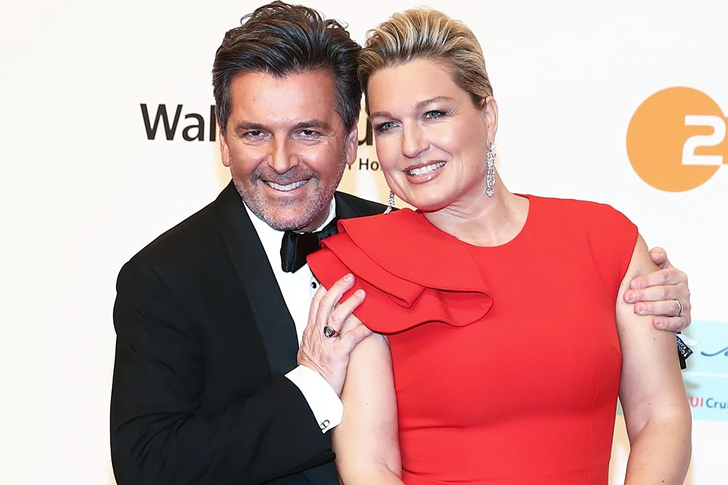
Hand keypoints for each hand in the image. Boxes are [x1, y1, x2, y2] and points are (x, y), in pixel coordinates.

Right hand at [298, 274, 371, 394]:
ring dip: (350, 303)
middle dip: (338, 288)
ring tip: (362, 294)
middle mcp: (317, 335)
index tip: (332, 277)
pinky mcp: (337, 356)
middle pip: (326, 304)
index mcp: (310, 332)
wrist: (309, 392)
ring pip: (336, 317)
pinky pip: (350, 339)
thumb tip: (320, 327)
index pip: (315, 304)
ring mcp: (327, 344)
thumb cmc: (311, 374)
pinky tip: (371, 323)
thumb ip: (315, 336)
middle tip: (349, 278)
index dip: (324, 288)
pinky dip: (361, 330)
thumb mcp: (307, 350)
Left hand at [624, 246, 690, 331]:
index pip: (664, 275)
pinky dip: (667, 323)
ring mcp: (685, 305)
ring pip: (670, 306)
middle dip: (644, 294)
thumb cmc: (658, 282)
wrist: (666, 302)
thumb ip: (657, 257)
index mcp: (678, 276)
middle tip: (628, 297)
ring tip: (637, 309)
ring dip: (652, 308)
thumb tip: (655, 255)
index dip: (647, 280)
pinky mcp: (685, 320)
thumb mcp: (658, 267)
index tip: (632, 284)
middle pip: (664, 292)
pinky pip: (678, 323)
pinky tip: (655, 323)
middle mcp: (683, 290)